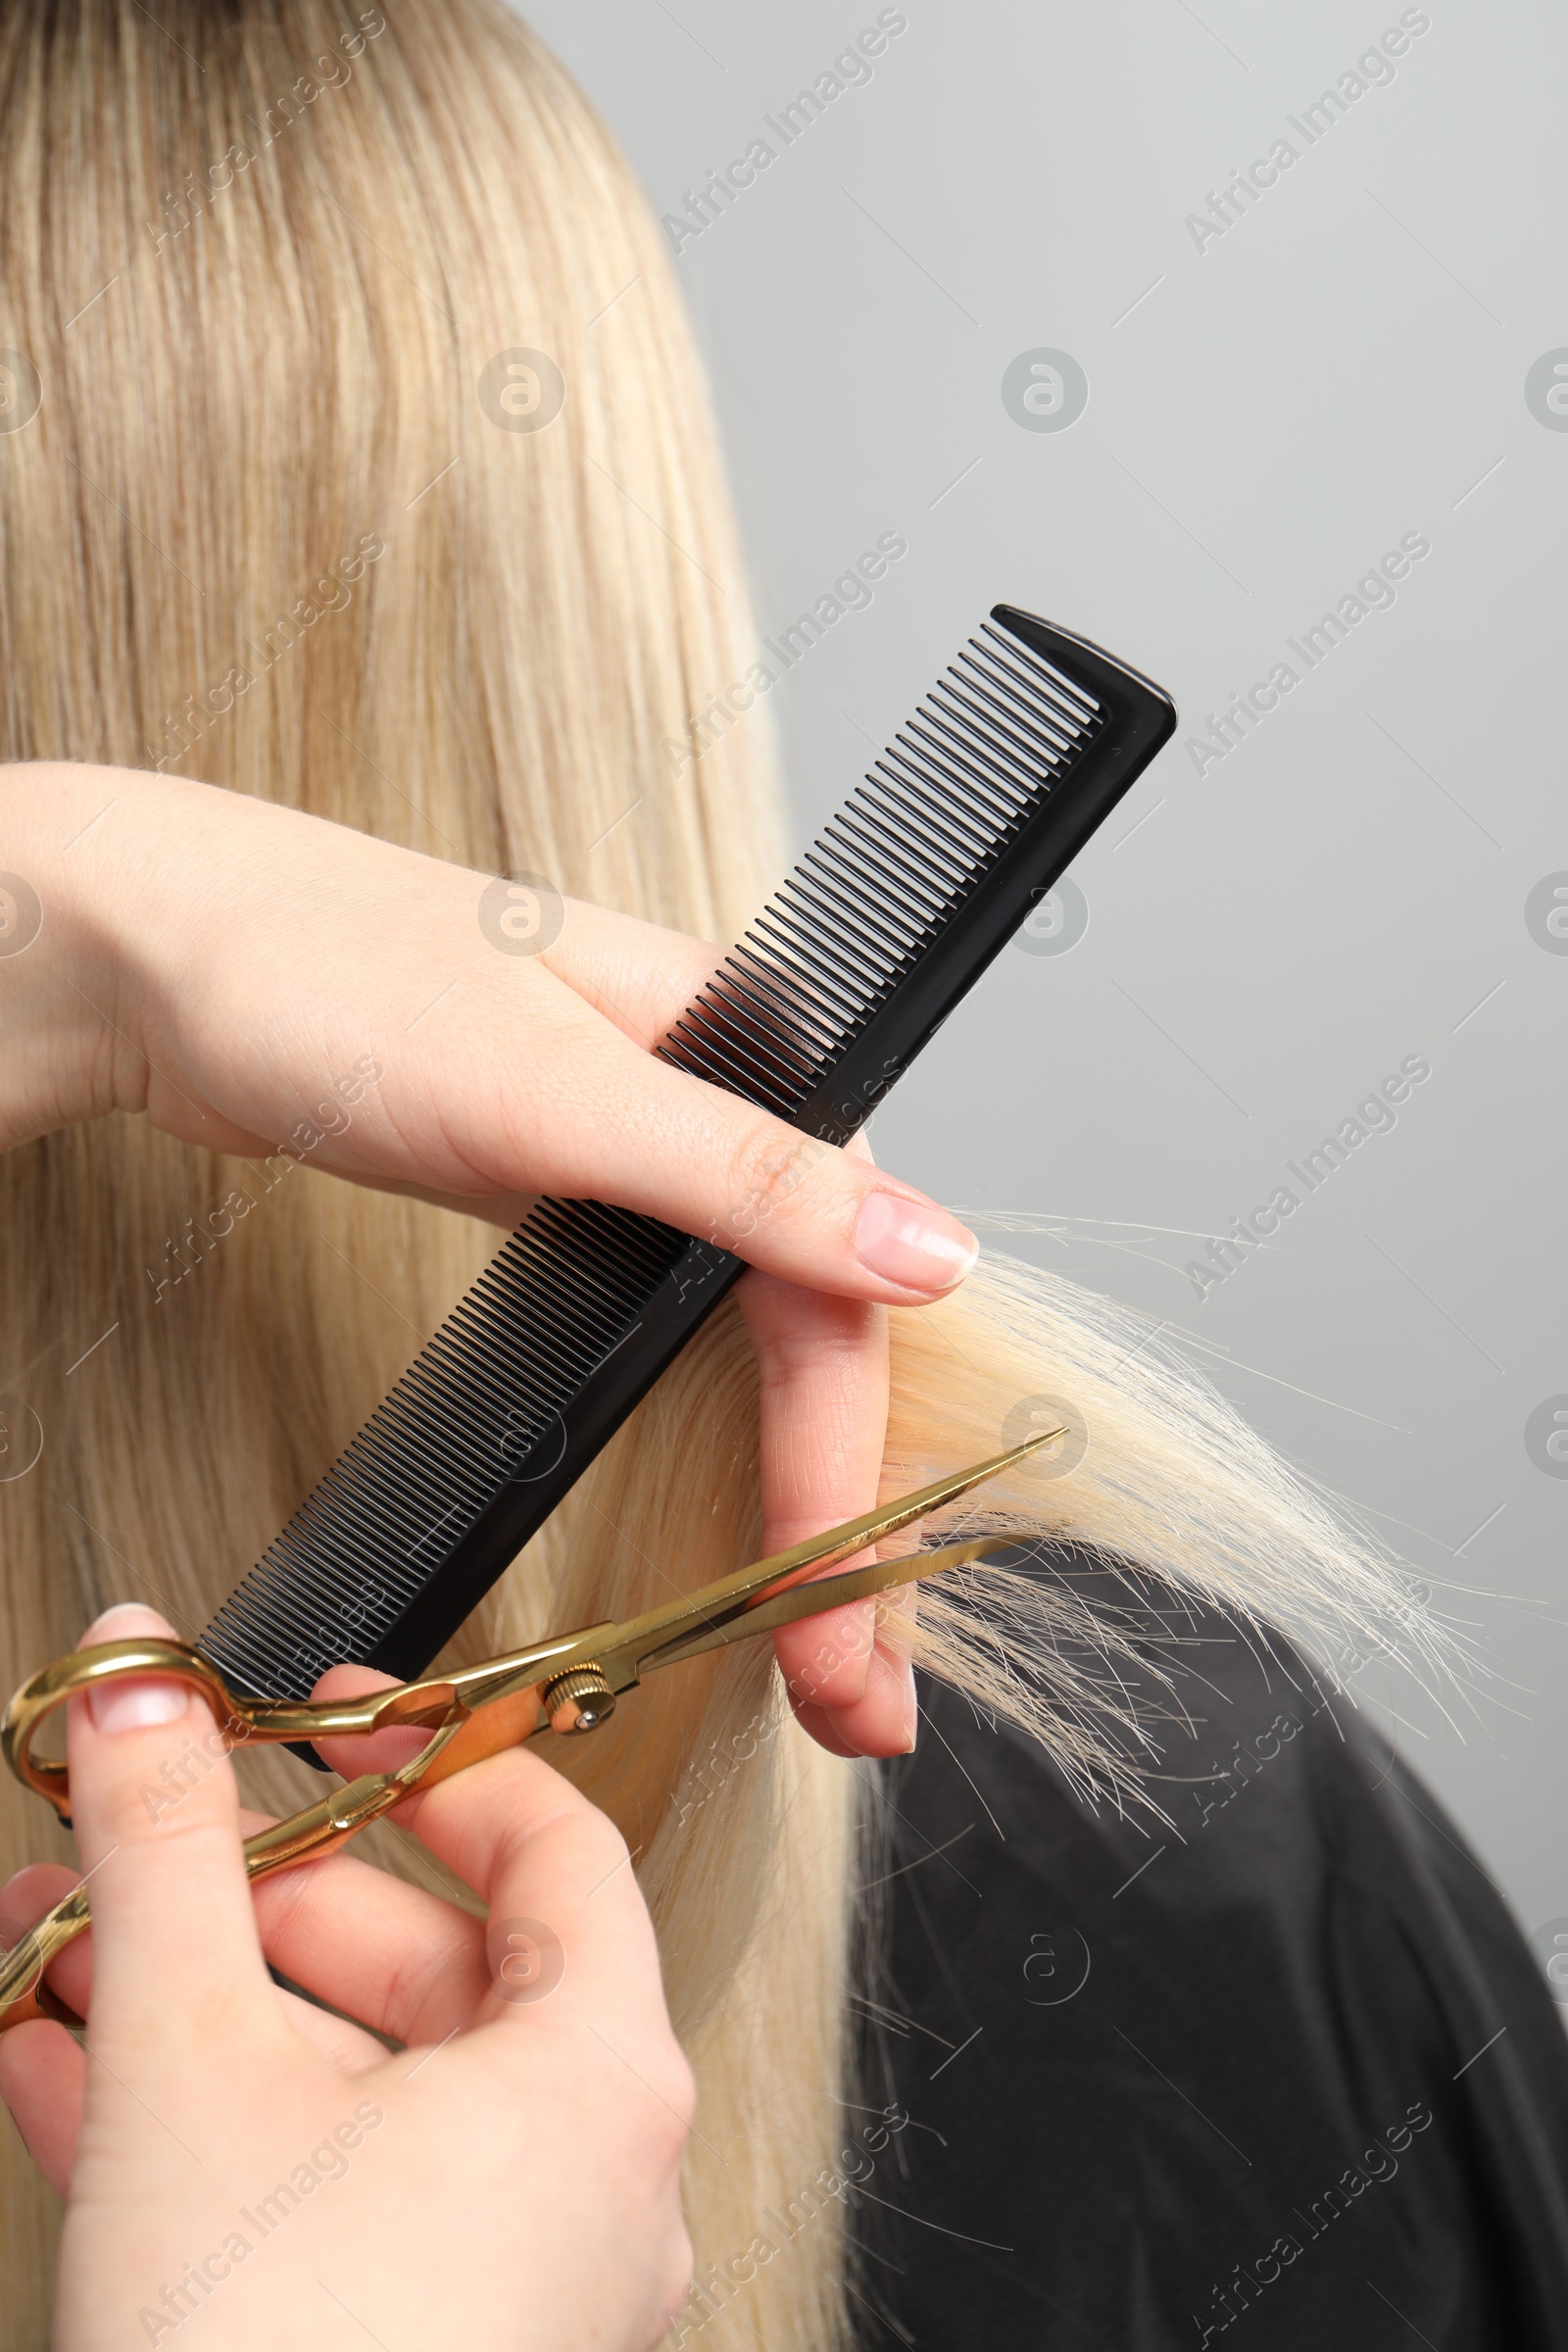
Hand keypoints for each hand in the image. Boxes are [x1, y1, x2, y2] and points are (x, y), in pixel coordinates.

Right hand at [0, 1605, 694, 2351]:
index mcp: (595, 2079)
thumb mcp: (192, 2058)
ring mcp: (517, 2288)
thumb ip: (169, 1846)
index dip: (437, 1765)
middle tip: (164, 1856)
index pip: (553, 1848)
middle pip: (440, 1975)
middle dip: (269, 1907)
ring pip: (361, 2098)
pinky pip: (330, 2208)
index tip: (337, 1724)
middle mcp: (589, 2183)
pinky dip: (218, 2135)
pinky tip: (75, 2090)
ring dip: (213, 2019)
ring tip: (80, 1961)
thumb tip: (140, 1681)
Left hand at [1, 765, 980, 1753]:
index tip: (837, 1624)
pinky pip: (683, 1335)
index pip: (837, 1302)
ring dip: (795, 1497)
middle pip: (819, 1340)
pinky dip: (720, 1437)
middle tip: (846, 1694)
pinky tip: (737, 1512)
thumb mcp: (549, 1091)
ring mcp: (643, 1151)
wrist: (154, 945)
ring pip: (760, 1347)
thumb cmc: (325, 976)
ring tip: (809, 1641)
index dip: (845, 1476)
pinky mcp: (573, 1191)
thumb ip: (748, 1179)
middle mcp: (715, 1105)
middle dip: (840, 1526)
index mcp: (748, 1052)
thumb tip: (931, 1254)